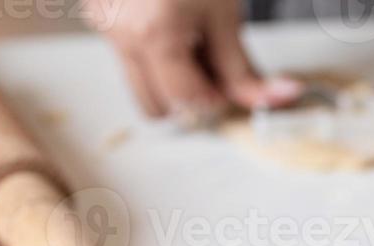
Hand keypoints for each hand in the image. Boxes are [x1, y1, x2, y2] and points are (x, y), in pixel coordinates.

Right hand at [85, 0, 299, 122]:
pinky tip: (174, 26)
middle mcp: (121, 34)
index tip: (233, 86)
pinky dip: (155, 54)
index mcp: (155, 35)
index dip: (216, 100)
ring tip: (193, 45)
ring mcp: (103, 23)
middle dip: (188, 99)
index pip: (186, 101)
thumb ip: (243, 68)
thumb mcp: (225, 15)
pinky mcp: (98, 12)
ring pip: (138, 84)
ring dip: (169, 80)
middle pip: (154, 106)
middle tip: (214, 70)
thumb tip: (275, 99)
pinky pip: (128, 54)